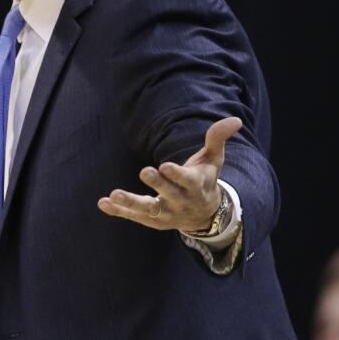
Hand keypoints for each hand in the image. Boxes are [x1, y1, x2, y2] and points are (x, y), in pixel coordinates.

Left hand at [98, 117, 240, 231]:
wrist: (205, 214)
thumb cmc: (205, 179)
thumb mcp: (213, 159)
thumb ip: (217, 138)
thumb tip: (234, 119)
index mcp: (197, 186)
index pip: (188, 181)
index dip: (177, 175)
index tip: (165, 166)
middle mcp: (182, 201)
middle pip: (169, 194)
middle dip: (157, 184)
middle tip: (144, 171)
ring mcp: (167, 213)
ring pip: (148, 210)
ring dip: (131, 203)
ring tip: (114, 194)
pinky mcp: (152, 220)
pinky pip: (134, 216)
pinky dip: (119, 211)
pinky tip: (103, 203)